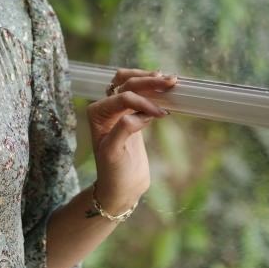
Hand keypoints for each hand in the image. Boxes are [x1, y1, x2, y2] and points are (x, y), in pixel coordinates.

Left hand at [88, 69, 176, 214]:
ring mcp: (119, 109)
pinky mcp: (131, 115)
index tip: (161, 114)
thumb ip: (123, 129)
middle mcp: (106, 107)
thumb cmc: (113, 172)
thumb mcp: (114, 152)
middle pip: (127, 83)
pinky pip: (141, 95)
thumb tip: (140, 114)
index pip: (122, 98)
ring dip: (150, 80)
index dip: (142, 102)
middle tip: (171, 81)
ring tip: (170, 80)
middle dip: (148, 81)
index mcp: (97, 113)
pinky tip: (164, 88)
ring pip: (133, 84)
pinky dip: (152, 89)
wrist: (121, 187)